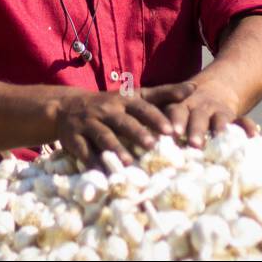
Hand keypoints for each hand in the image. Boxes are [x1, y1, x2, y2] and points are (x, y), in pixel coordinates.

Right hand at [55, 82, 195, 165]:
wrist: (67, 107)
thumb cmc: (111, 104)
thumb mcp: (135, 96)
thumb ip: (164, 94)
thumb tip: (194, 88)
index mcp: (124, 100)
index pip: (142, 107)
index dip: (155, 118)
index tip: (170, 130)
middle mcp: (107, 110)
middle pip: (123, 122)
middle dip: (138, 133)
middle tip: (153, 146)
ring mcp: (88, 123)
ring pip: (103, 136)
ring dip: (116, 149)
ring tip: (129, 162)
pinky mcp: (73, 138)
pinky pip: (83, 151)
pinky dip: (93, 162)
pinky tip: (102, 173)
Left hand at [161, 80, 257, 148]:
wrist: (216, 88)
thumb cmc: (186, 108)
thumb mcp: (173, 109)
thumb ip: (161, 126)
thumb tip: (141, 150)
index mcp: (182, 105)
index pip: (177, 111)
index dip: (175, 121)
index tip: (172, 133)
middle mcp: (200, 107)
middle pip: (198, 117)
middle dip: (197, 130)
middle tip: (194, 144)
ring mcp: (218, 111)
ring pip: (219, 119)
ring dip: (220, 128)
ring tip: (222, 137)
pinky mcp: (233, 116)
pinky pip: (242, 120)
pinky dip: (247, 127)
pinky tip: (253, 136)